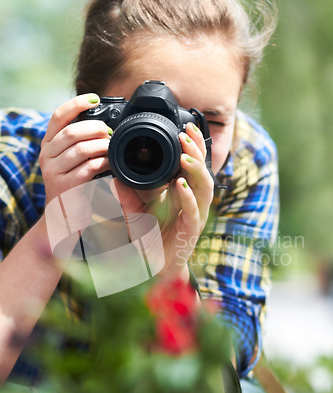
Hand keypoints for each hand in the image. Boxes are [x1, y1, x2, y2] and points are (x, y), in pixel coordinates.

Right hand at [40, 94, 111, 232]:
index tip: (94, 98)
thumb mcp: (71, 159)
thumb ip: (79, 141)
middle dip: (95, 128)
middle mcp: (47, 155)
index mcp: (48, 144)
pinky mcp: (65, 187)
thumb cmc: (73, 184)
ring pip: (81, 149)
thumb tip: (103, 124)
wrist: (63, 216)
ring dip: (101, 145)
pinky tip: (110, 163)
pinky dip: (103, 163)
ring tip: (111, 148)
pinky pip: (87, 168)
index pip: (58, 116)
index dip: (76, 104)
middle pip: (72, 131)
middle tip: (109, 132)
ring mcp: (54, 172)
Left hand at [112, 122, 213, 280]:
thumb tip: (114, 175)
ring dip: (196, 169)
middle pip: (203, 169)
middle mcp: (193, 200)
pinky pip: (193, 211)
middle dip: (197, 149)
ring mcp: (195, 214)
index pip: (193, 163)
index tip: (185, 126)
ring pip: (205, 187)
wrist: (155, 265)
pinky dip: (188, 197)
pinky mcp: (191, 229)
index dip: (193, 144)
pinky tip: (179, 184)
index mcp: (183, 192)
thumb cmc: (150, 237)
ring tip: (185, 155)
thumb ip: (127, 193)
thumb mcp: (135, 210)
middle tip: (187, 132)